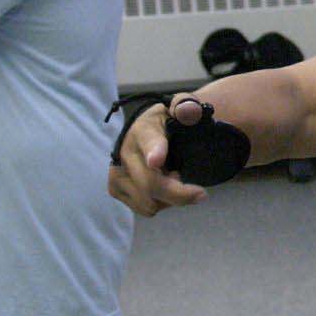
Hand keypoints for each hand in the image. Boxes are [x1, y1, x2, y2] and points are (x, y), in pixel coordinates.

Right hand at [107, 95, 209, 215]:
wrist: (146, 132)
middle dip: (181, 194)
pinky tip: (163, 187)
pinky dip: (159, 203)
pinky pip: (145, 208)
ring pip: (150, 202)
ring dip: (169, 198)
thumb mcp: (181, 108)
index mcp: (144, 130)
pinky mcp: (115, 188)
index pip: (149, 142)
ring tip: (173, 179)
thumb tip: (189, 112)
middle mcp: (125, 152)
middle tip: (200, 193)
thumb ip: (187, 107)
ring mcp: (117, 172)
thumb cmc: (168, 121)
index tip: (157, 161)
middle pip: (152, 184)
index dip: (154, 151)